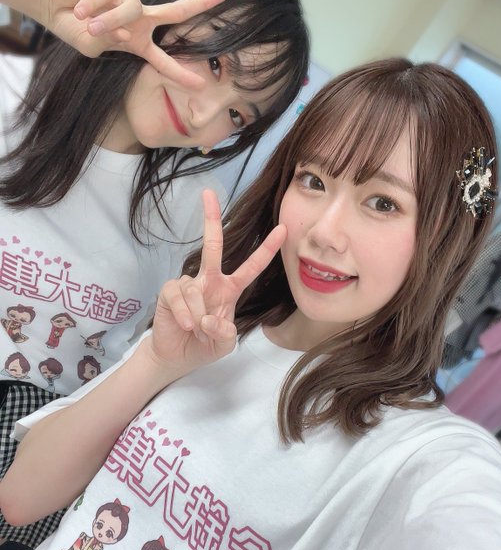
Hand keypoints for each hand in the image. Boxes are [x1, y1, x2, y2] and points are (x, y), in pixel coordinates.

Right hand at [44, 0, 227, 86]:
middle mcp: (140, 18)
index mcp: (139, 41)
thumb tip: (126, 33)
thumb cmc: (77, 30)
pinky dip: (91, 7)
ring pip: (131, 12)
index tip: (201, 85)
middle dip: (201, 2)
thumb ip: (113, 43)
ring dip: (108, 22)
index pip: (164, 59)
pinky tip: (79, 10)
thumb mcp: (96, 47)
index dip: (181, 74)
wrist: (55, 6)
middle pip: (176, 11)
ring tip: (87, 25)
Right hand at [149, 189, 285, 373]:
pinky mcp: (170, 291)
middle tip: (209, 193)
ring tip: (198, 331)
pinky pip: (180, 296)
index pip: (251, 266)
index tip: (282, 230)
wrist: (177, 356)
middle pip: (212, 245)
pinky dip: (185, 314)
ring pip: (196, 291)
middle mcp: (209, 280)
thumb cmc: (205, 344)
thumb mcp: (225, 343)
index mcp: (229, 289)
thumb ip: (225, 333)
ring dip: (199, 317)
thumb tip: (211, 318)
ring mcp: (188, 283)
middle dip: (211, 218)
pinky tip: (186, 325)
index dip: (266, 249)